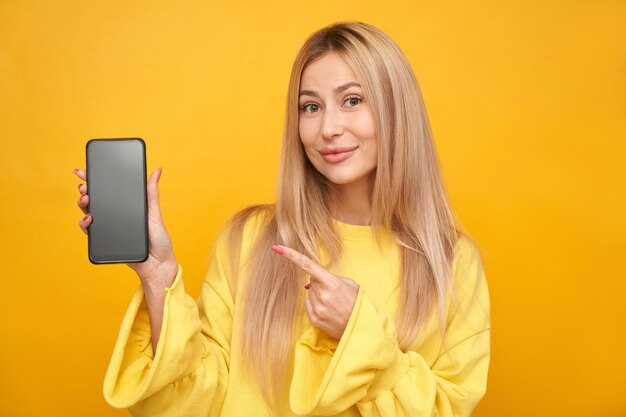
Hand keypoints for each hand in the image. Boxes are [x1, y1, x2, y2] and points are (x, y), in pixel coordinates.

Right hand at [73, 167, 178, 285]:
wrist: (157, 264)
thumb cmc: (159, 239)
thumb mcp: (155, 212)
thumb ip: (152, 193)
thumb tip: (157, 171)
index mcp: (127, 206)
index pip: (109, 190)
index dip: (95, 180)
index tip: (84, 171)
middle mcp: (116, 216)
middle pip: (96, 200)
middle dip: (86, 190)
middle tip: (85, 187)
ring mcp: (110, 227)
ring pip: (89, 213)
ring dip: (83, 205)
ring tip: (86, 199)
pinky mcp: (105, 240)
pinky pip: (90, 231)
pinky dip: (85, 224)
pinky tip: (89, 219)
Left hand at [271, 245, 358, 339]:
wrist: (361, 327)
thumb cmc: (357, 302)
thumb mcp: (349, 284)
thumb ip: (330, 277)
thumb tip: (311, 280)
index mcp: (332, 283)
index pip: (307, 265)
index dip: (291, 255)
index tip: (278, 248)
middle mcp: (322, 295)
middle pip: (311, 280)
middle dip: (319, 282)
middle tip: (334, 291)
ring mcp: (318, 308)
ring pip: (309, 293)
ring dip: (318, 294)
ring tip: (334, 302)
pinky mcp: (315, 319)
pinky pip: (308, 304)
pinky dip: (315, 304)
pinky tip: (328, 309)